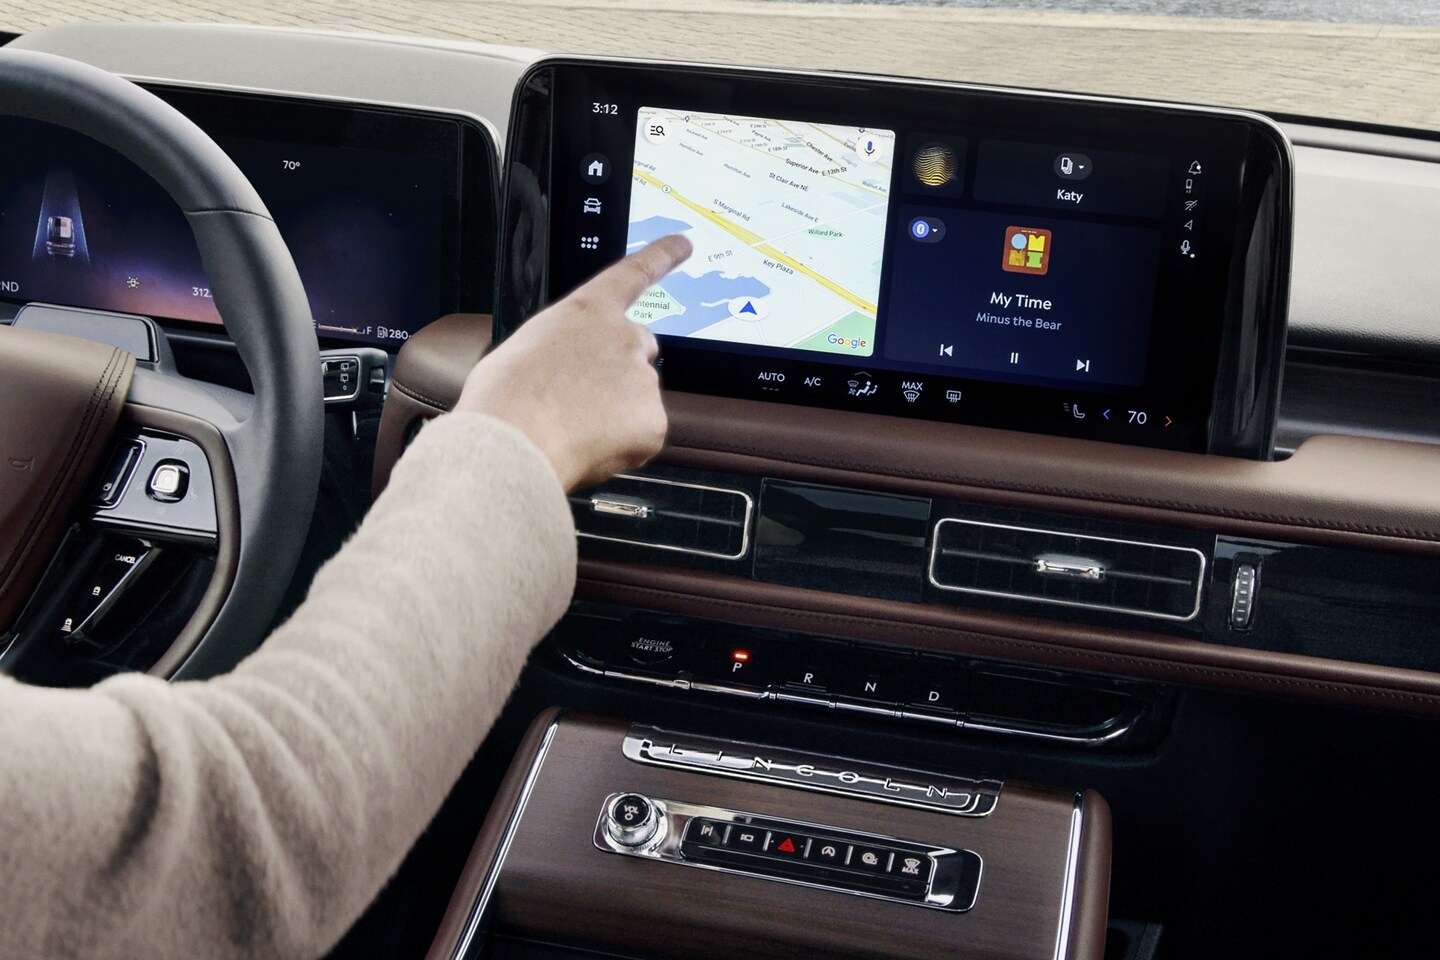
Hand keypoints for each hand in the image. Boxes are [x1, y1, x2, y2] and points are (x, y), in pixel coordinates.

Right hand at [454, 234, 692, 490]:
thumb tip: (566, 377)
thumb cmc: (504, 397)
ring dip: (614, 413)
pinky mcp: (654, 421)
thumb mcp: (524, 350)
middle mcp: (624, 337)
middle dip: (619, 371)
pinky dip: (622, 446)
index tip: (683, 243)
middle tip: (581, 398)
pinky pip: (642, 436)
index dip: (662, 257)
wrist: (514, 438)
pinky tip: (588, 447)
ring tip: (570, 428)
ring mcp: (643, 379)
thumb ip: (561, 350)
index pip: (633, 275)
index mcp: (588, 312)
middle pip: (639, 349)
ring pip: (637, 398)